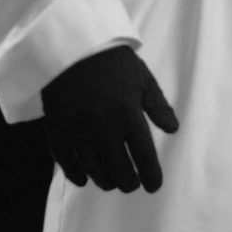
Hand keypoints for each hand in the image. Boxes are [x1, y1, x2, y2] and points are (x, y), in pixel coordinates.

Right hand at [40, 46, 178, 194]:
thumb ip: (158, 107)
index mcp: (129, 116)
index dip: (152, 177)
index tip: (153, 186)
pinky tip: (84, 179)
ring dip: (107, 182)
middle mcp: (105, 130)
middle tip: (132, 183)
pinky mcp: (57, 132)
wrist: (70, 46)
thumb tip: (174, 130)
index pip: (145, 158)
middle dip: (130, 183)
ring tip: (112, 181)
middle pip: (121, 172)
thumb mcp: (142, 78)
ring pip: (96, 173)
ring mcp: (79, 133)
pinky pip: (67, 165)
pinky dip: (77, 176)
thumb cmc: (112, 60)